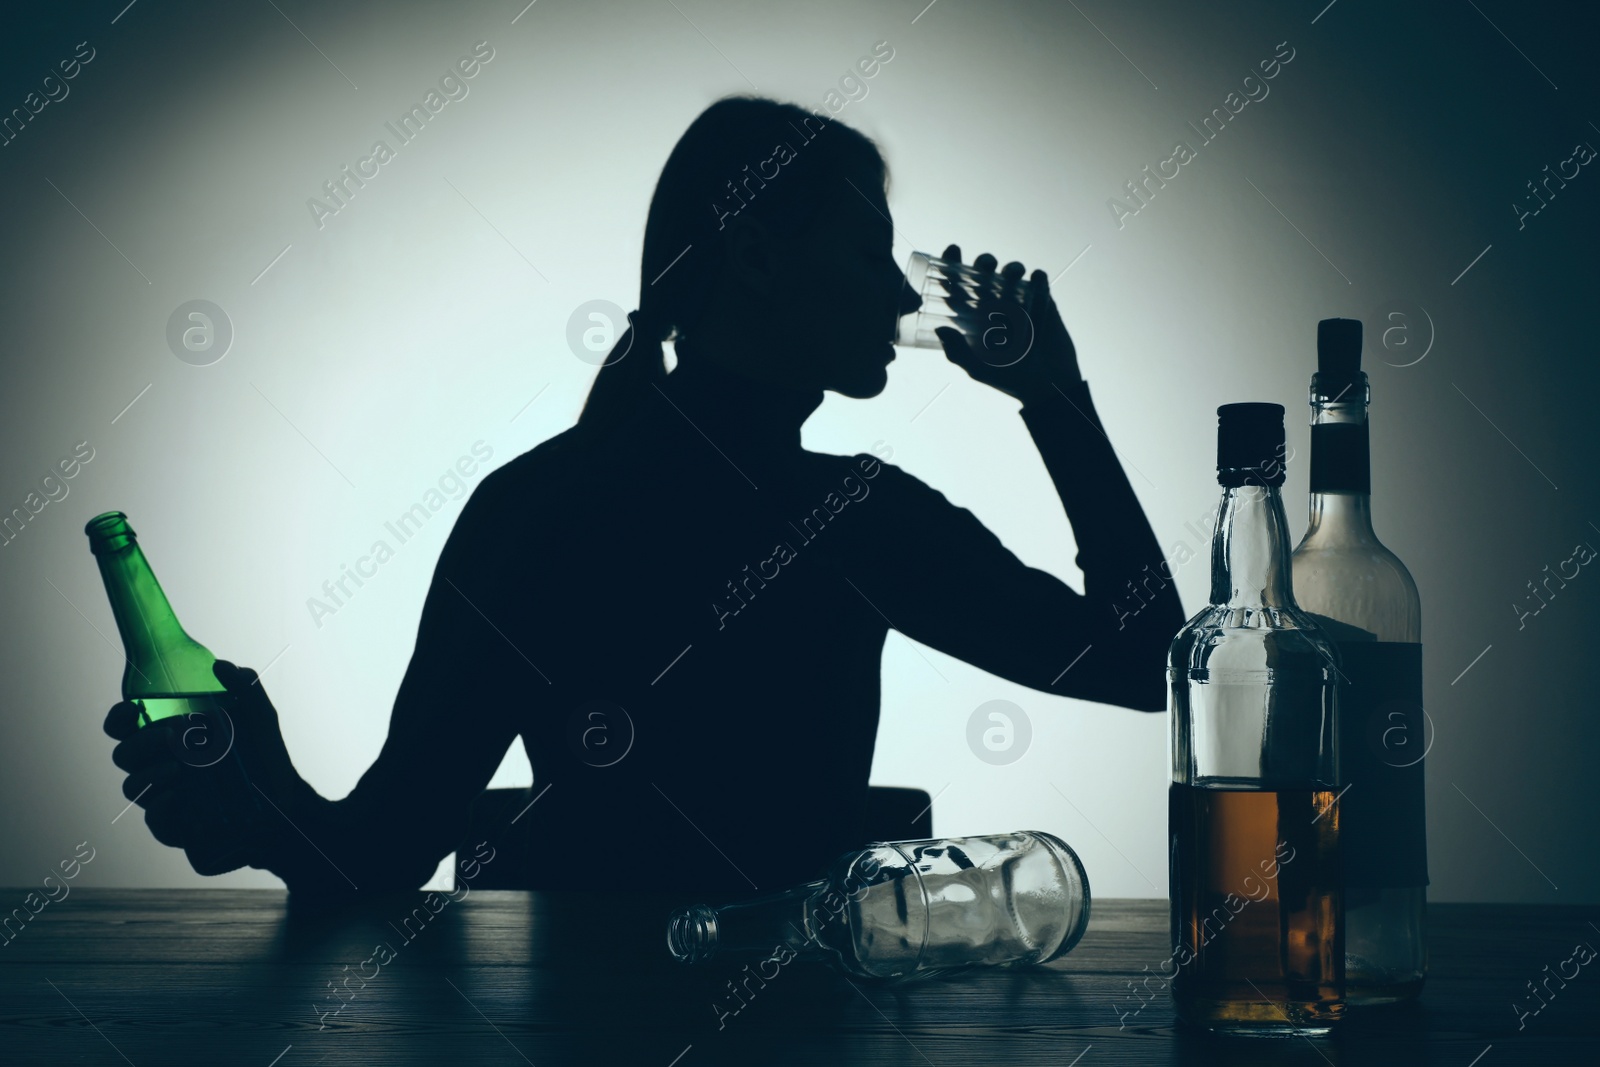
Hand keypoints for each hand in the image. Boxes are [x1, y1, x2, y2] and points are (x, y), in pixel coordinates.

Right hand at [105, 660, 305, 875]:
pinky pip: (154, 820)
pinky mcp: (176, 826)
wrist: (283, 803)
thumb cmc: (265, 756)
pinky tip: (178, 796)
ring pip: (132, 787)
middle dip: (140, 743)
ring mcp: (164, 796)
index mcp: (169, 736)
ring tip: (179, 767)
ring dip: (150, 774)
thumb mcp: (261, 718)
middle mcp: (159, 765)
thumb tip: (220, 665)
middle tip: (171, 736)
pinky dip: (160, 807)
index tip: (132, 709)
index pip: (126, 726)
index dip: (119, 717)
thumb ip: (245, 687)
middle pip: (124, 755)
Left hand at [933, 244, 1080, 404]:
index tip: (952, 250)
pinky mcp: (1043, 303)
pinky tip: (1035, 279)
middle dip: (984, 261)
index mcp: (972, 316)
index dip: (951, 264)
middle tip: (986, 266)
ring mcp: (1019, 302)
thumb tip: (940, 329)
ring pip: (1011, 272)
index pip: (958, 285)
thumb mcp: (978, 369)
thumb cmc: (1008, 380)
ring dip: (1010, 267)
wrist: (1047, 387)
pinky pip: (1039, 282)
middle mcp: (993, 305)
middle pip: (984, 272)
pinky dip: (1036, 276)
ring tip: (1012, 274)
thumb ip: (958, 352)